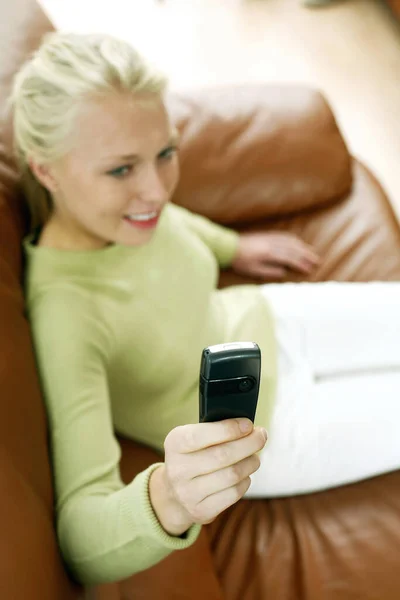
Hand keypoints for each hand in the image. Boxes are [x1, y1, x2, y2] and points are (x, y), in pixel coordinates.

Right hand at [149, 419, 266, 535]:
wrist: (173, 493)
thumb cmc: (192, 456)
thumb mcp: (193, 437)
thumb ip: (215, 430)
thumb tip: (248, 428)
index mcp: (175, 444)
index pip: (201, 435)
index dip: (228, 429)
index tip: (248, 424)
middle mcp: (177, 469)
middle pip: (223, 455)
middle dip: (248, 444)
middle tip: (261, 436)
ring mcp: (188, 493)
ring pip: (232, 475)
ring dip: (250, 462)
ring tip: (255, 456)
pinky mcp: (201, 511)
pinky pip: (233, 494)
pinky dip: (245, 481)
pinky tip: (244, 474)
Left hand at [231, 231, 319, 279]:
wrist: (229, 246)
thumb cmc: (240, 261)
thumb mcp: (254, 270)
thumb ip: (270, 272)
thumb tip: (284, 273)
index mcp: (270, 254)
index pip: (290, 259)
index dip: (301, 264)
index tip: (310, 269)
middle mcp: (272, 244)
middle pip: (294, 249)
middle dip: (307, 255)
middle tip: (318, 261)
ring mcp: (270, 238)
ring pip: (291, 241)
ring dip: (303, 247)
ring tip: (312, 252)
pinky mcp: (268, 235)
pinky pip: (285, 236)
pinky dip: (294, 240)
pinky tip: (299, 243)